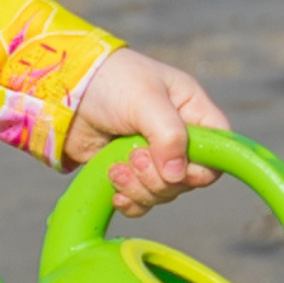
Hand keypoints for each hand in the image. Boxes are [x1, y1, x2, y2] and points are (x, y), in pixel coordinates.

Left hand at [67, 49, 229, 217]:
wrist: (64, 89)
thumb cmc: (111, 81)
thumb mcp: (145, 100)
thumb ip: (168, 134)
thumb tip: (178, 175)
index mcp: (192, 111)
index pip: (220, 151)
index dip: (202, 167)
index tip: (175, 167)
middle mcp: (178, 137)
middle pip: (189, 180)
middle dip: (159, 177)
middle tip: (133, 156)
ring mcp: (154, 157)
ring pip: (163, 193)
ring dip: (140, 188)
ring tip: (116, 167)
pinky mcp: (129, 173)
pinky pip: (141, 201)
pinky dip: (129, 200)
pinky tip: (114, 189)